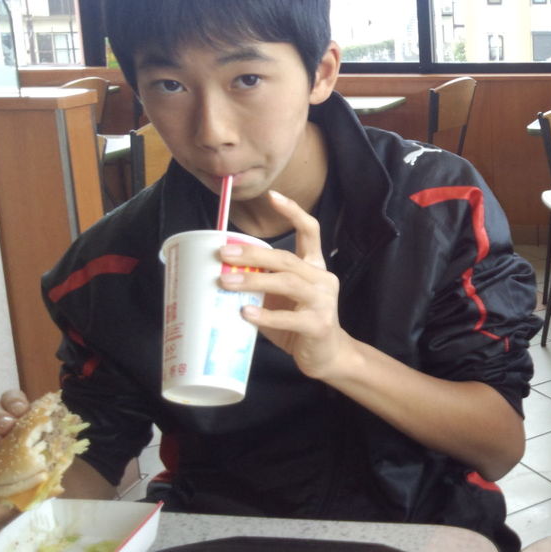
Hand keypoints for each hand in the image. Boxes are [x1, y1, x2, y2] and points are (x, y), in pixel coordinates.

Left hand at [218, 190, 351, 379]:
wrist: (329, 356)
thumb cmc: (299, 325)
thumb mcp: (282, 300)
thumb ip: (262, 285)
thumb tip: (222, 274)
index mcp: (314, 267)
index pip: (310, 231)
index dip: (293, 212)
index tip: (273, 196)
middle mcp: (322, 279)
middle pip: (287, 258)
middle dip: (253, 253)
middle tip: (224, 253)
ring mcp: (324, 301)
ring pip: (288, 282)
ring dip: (254, 280)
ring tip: (226, 281)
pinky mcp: (319, 324)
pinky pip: (289, 317)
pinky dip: (265, 315)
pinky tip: (245, 313)